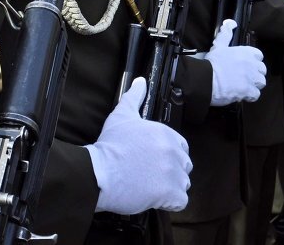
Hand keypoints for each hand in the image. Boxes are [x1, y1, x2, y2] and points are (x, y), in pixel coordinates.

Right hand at [85, 77, 191, 213]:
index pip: (180, 147)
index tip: (152, 160)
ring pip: (182, 184)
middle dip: (170, 171)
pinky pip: (180, 201)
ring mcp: (174, 173)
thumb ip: (134, 97)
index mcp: (165, 133)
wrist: (99, 172)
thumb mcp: (121, 116)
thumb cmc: (109, 146)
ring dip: (170, 188)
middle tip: (149, 174)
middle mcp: (173, 152)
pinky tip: (154, 197)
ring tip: (149, 186)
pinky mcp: (171, 193)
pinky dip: (169, 202)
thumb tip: (141, 81)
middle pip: (183, 166)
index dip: (167, 155)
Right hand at [203, 20, 266, 105]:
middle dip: (255, 73)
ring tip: (244, 85)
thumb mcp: (218, 46)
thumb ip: (226, 34)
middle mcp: (251, 64)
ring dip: (254, 84)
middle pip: (262, 70)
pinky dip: (250, 95)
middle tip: (244, 76)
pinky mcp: (249, 91)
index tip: (246, 64)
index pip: (259, 55)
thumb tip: (231, 23)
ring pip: (261, 82)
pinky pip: (256, 94)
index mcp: (245, 53)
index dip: (253, 61)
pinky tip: (242, 94)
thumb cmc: (212, 64)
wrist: (206, 80)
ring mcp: (251, 78)